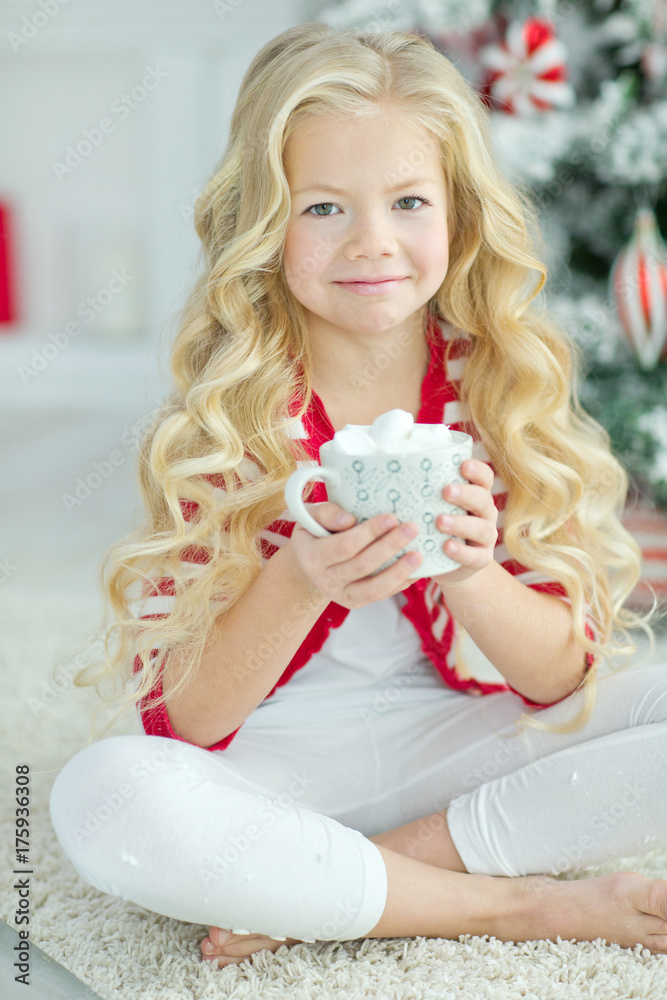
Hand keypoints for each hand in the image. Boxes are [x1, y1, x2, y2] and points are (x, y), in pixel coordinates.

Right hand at [284, 502, 422, 609]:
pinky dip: (399, 584)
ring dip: (398, 571)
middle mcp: (325, 579)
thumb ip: (326, 513)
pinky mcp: (354, 602)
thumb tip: (350, 520)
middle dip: (390, 546)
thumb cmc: (312, 533)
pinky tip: (415, 571)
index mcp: (311, 557)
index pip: (345, 545)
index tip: (392, 517)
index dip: (369, 532)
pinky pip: (380, 595)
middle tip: (412, 529)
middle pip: (362, 565)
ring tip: (419, 555)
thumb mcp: (309, 516)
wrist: (304, 566)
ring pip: (373, 588)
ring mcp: (340, 595)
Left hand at [430, 459, 497, 588]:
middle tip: (445, 491)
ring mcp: (485, 538)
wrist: (446, 566)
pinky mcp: (481, 559)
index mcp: (475, 495)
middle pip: (484, 500)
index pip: (484, 478)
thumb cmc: (433, 528)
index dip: (477, 470)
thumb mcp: (430, 507)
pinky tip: (447, 546)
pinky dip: (461, 551)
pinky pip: (475, 556)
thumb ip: (420, 492)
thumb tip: (383, 471)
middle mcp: (484, 514)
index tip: (463, 465)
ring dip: (461, 523)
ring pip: (482, 529)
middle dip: (466, 494)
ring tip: (439, 521)